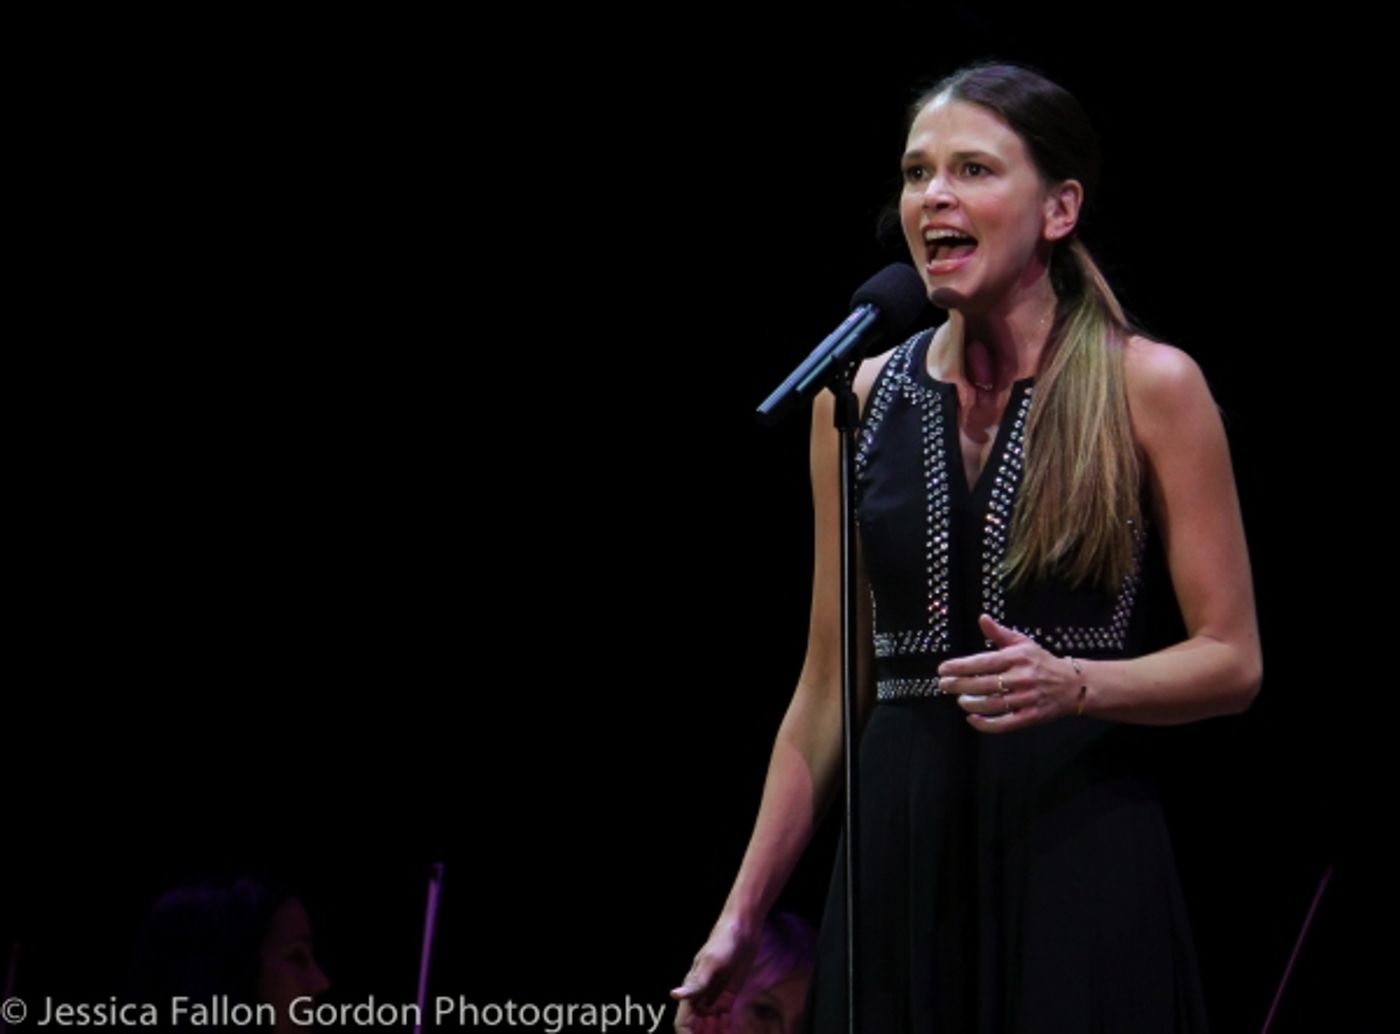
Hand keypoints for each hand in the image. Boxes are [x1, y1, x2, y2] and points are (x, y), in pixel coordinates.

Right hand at [670, 913, 761, 1032]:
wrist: (743, 929)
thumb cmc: (724, 941)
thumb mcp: (711, 963)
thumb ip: (696, 983)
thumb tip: (674, 995)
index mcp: (691, 990)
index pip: (683, 1022)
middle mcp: (701, 996)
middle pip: (697, 1027)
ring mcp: (715, 997)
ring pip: (710, 1025)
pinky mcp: (728, 995)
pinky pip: (724, 1019)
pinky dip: (726, 1028)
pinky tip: (731, 1031)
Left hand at [936, 614, 1081, 732]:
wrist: (1074, 685)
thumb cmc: (1042, 662)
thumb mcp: (1023, 643)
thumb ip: (999, 633)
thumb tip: (982, 618)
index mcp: (1017, 658)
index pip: (983, 662)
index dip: (960, 666)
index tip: (943, 669)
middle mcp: (1021, 678)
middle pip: (983, 684)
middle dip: (959, 685)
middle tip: (943, 685)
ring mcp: (1026, 699)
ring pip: (992, 704)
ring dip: (971, 704)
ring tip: (960, 700)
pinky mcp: (1031, 717)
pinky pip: (1004, 723)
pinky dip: (985, 724)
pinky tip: (972, 719)